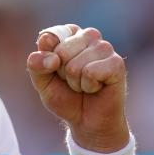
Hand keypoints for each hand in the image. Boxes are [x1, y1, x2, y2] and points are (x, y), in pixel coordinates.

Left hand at [26, 24, 129, 152]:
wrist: (86, 121)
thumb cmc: (65, 97)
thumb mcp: (42, 82)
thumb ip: (36, 65)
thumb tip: (52, 58)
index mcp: (69, 33)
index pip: (48, 37)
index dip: (48, 61)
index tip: (57, 70)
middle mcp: (89, 36)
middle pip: (61, 51)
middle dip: (63, 73)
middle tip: (74, 81)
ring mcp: (105, 48)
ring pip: (76, 65)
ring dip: (76, 82)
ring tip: (85, 84)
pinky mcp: (117, 63)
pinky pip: (91, 72)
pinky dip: (88, 86)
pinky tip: (97, 87)